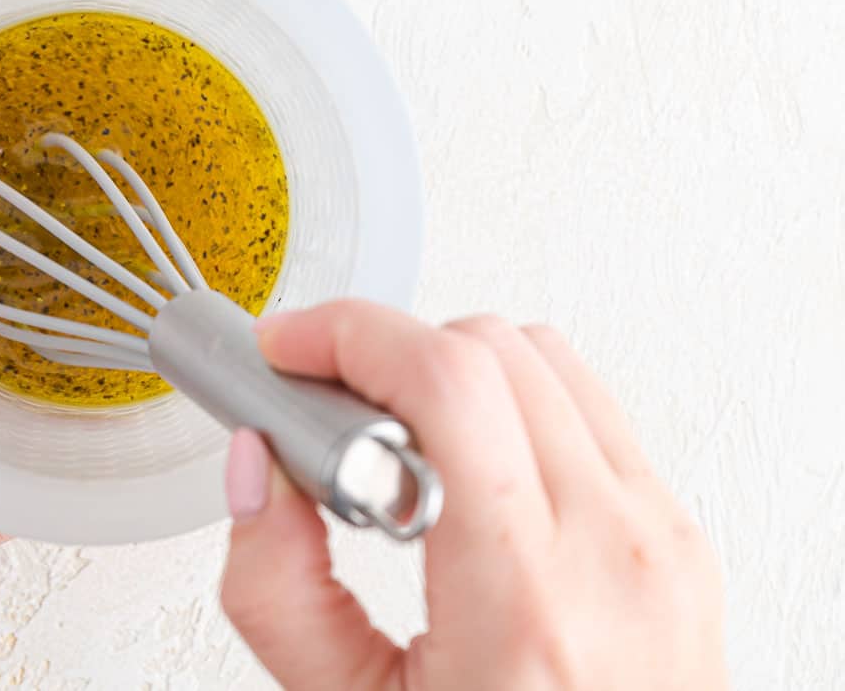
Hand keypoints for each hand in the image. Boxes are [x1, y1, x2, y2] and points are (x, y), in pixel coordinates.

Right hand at [220, 303, 726, 689]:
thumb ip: (277, 592)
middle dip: (386, 351)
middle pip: (491, 348)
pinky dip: (509, 404)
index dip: (349, 334)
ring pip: (543, 356)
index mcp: (527, 600)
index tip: (289, 348)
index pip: (448, 384)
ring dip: (449, 371)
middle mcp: (614, 549)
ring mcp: (660, 534)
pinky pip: (586, 406)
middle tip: (327, 407)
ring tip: (400, 448)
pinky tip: (469, 467)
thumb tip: (257, 470)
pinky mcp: (678, 531)